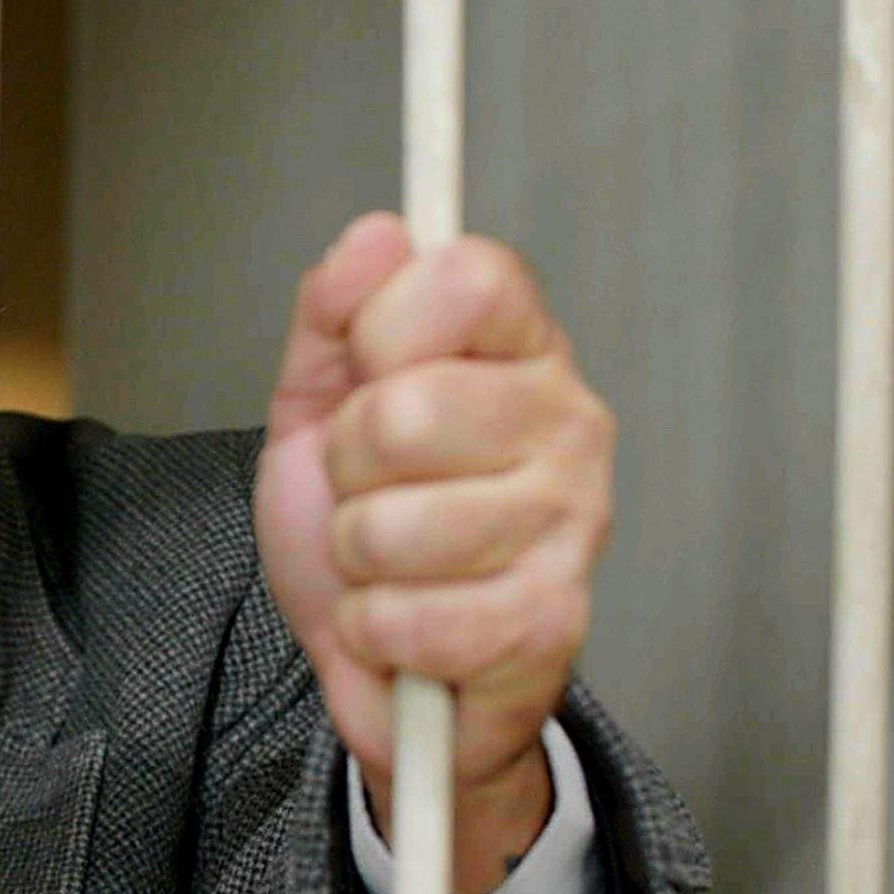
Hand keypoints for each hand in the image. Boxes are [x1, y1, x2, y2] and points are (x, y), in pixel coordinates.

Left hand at [253, 213, 612, 893]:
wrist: (380, 659)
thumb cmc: (365, 522)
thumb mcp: (321, 400)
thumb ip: (334, 312)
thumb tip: (377, 234)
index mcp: (520, 347)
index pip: (466, 275)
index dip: (384, 328)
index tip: (370, 374)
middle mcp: (568, 421)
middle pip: (404, 410)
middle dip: (347, 468)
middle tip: (370, 493)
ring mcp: (571, 524)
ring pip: (391, 527)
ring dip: (356, 560)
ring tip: (388, 566)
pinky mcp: (553, 624)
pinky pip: (408, 619)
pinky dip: (374, 632)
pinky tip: (404, 627)